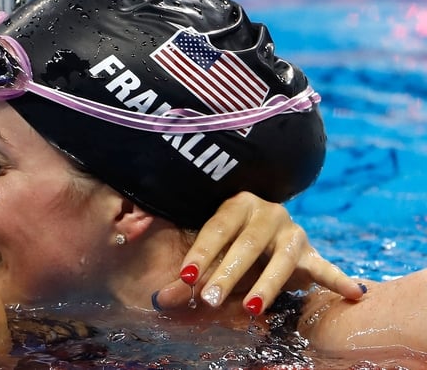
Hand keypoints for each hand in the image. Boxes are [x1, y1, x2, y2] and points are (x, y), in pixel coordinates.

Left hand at [152, 192, 364, 313]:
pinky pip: (325, 267)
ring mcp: (292, 232)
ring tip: (250, 308)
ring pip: (280, 260)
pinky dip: (338, 280)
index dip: (200, 252)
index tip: (186, 276)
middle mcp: (268, 212)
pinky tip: (353, 294)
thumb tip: (159, 299)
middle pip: (246, 246)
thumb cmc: (225, 237)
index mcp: (237, 204)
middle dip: (226, 274)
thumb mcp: (202, 248)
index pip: (216, 229)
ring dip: (266, 285)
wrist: (260, 221)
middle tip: (209, 298)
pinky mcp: (310, 252)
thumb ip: (184, 273)